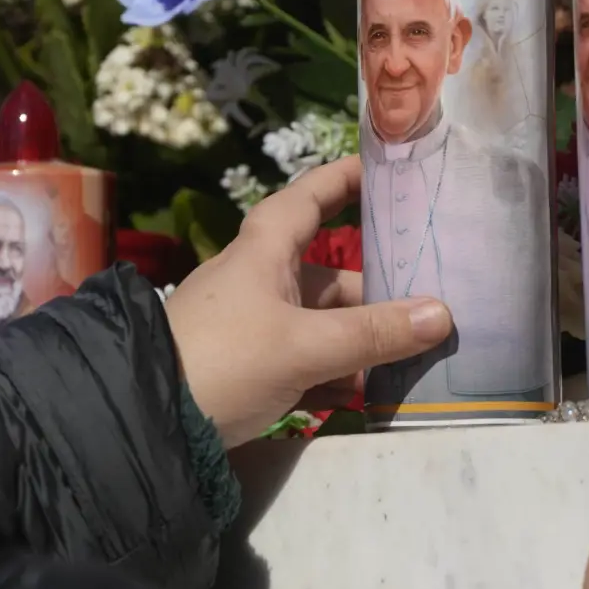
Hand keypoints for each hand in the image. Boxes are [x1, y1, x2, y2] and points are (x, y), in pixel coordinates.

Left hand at [164, 156, 451, 446]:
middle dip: (382, 296)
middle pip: (333, 278)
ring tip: (422, 361)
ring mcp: (255, 327)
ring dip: (366, 344)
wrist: (146, 419)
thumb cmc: (224, 361)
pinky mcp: (251, 369)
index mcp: (266, 251)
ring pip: (325, 326)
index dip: (344, 179)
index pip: (310, 197)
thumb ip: (373, 334)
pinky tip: (377, 397)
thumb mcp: (304, 347)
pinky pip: (308, 363)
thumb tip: (442, 314)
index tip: (387, 169)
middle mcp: (262, 280)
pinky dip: (340, 375)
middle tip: (441, 310)